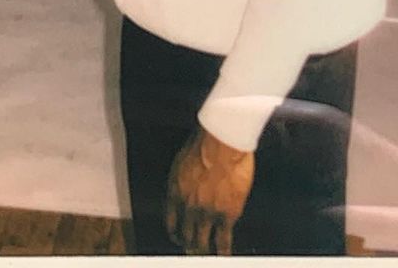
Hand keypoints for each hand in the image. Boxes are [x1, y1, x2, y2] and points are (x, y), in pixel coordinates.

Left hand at [166, 128, 254, 254]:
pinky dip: (223, 250)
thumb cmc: (204, 142)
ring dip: (203, 249)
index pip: (171, 221)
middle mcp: (188, 206)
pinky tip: (223, 255)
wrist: (222, 141)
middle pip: (186, 234)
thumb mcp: (182, 159)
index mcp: (175, 192)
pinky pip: (223, 239)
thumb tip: (185, 183)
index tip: (177, 237)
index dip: (174, 232)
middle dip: (188, 243)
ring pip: (202, 241)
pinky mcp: (227, 215)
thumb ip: (183, 178)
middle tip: (191, 249)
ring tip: (205, 254)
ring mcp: (207, 213)